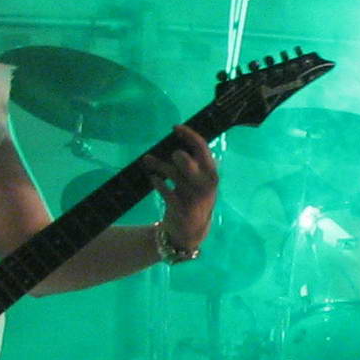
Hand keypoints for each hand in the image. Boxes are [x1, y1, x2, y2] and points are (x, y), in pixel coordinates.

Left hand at [147, 124, 218, 252]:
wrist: (191, 232)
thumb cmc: (194, 200)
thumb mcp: (200, 182)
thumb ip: (194, 165)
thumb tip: (177, 143)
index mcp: (212, 174)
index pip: (202, 147)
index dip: (188, 134)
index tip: (175, 127)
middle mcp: (205, 184)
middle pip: (184, 158)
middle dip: (174, 155)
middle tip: (169, 157)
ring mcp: (193, 196)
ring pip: (170, 172)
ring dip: (157, 164)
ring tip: (148, 161)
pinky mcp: (181, 208)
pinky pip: (164, 189)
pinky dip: (156, 182)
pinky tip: (153, 179)